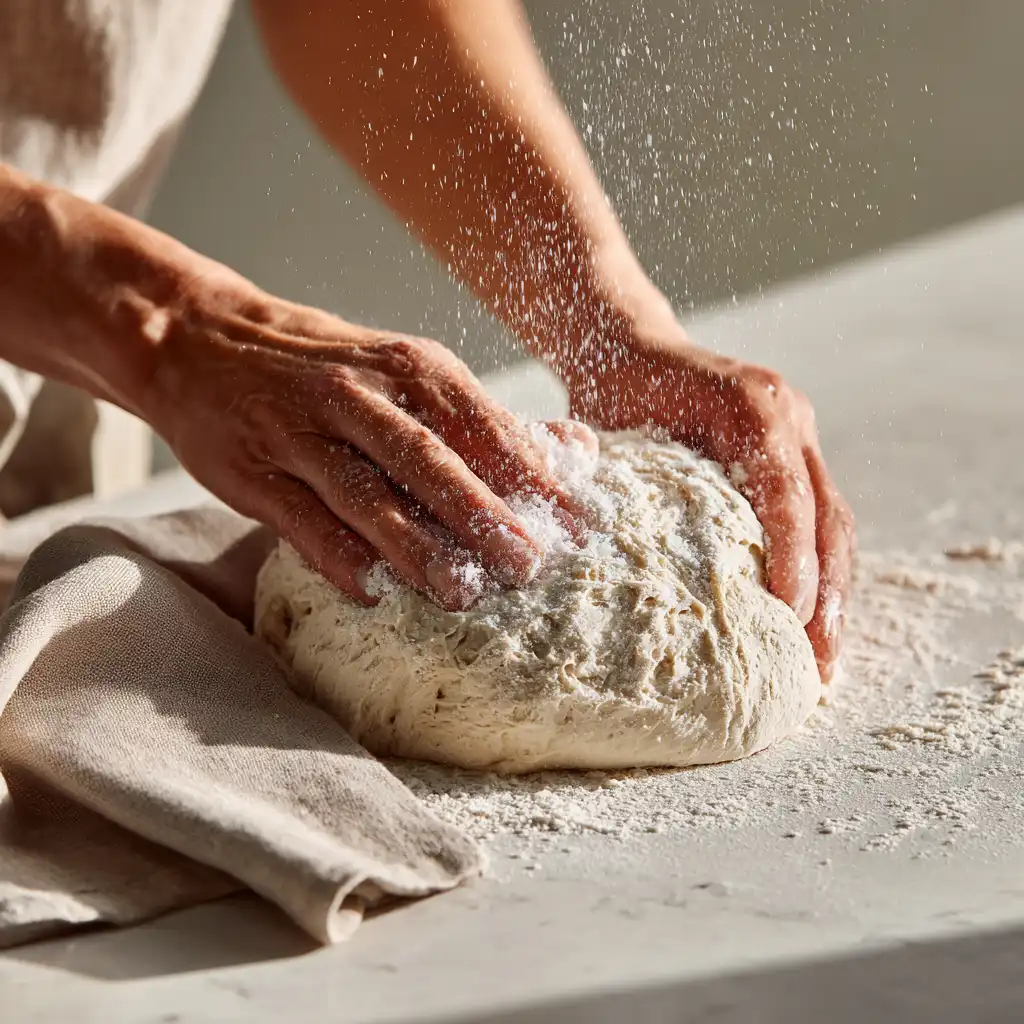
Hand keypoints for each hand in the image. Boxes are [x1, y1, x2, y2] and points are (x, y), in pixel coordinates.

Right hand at [145, 286, 586, 609]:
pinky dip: (336, 555)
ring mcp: (301, 432)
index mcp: (411, 368)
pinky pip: (300, 518)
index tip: (580, 528)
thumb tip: (576, 448)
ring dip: (415, 544)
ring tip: (460, 592)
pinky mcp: (253, 470)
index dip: (535, 478)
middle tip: (529, 565)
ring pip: (366, 493)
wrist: (202, 340)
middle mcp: (360, 395)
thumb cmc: (330, 368)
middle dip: (483, 513)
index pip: (486, 426)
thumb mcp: (408, 370)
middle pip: (430, 459)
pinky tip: (370, 589)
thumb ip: (487, 417)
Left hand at [565, 326, 854, 682]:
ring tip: (825, 656)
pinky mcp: (796, 457)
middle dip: (829, 593)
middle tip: (820, 660)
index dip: (792, 557)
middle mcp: (790, 418)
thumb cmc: (613, 391)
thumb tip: (627, 576)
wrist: (632, 348)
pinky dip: (819, 572)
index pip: (787, 494)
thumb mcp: (614, 432)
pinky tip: (810, 621)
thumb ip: (631, 488)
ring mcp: (800, 436)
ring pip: (834, 522)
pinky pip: (819, 518)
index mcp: (752, 407)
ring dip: (835, 593)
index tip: (788, 614)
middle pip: (827, 515)